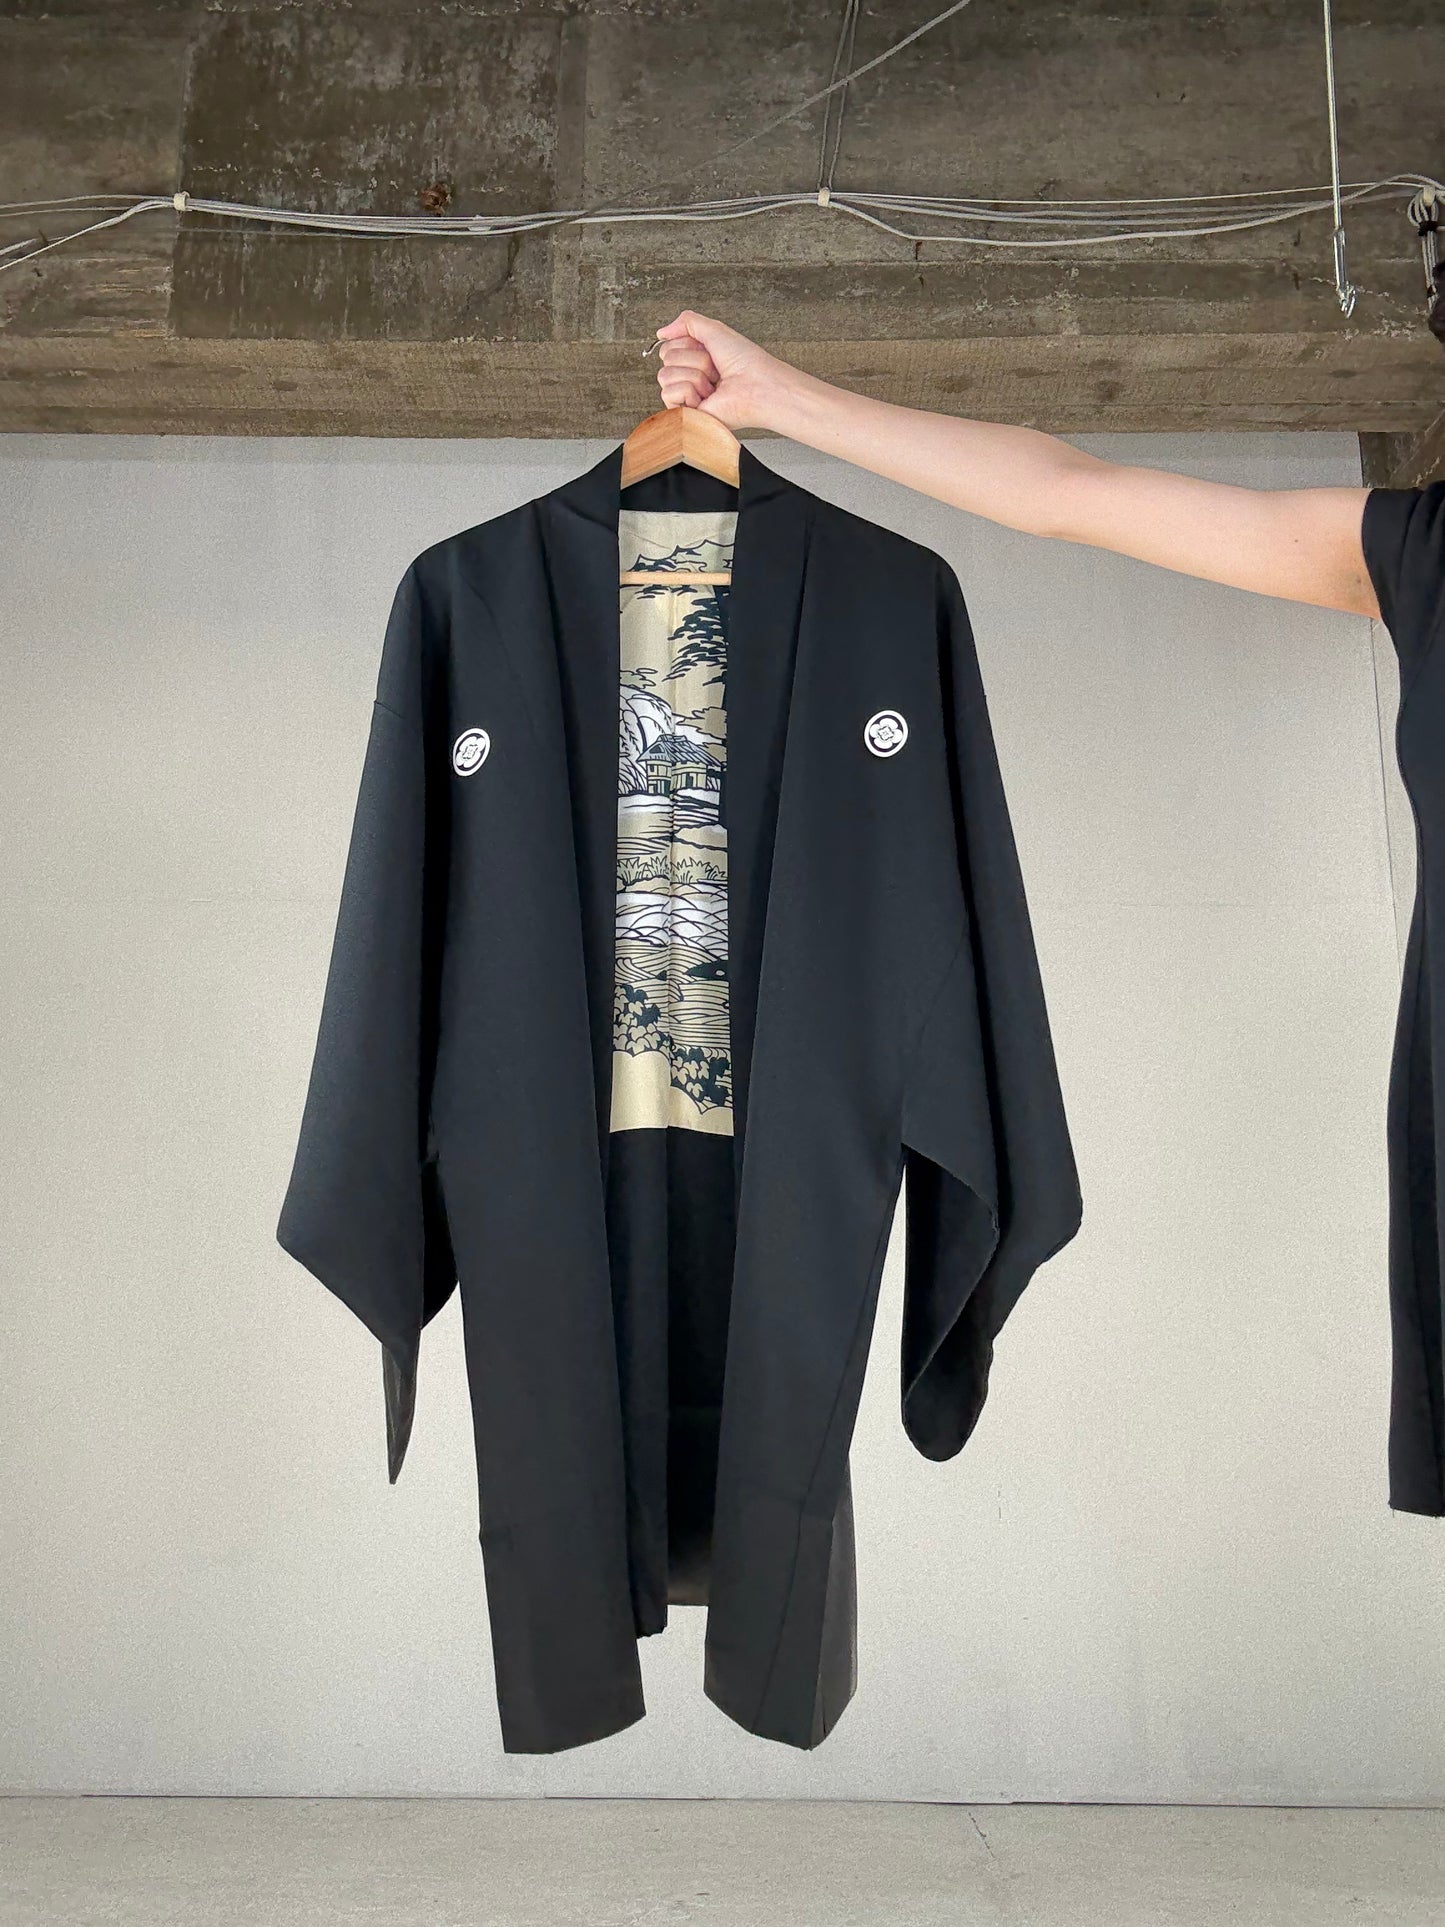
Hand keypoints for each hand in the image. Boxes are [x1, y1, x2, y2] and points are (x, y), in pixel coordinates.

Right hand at [653, 310, 795, 433]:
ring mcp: (686, 396)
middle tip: (715, 369)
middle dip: (694, 358)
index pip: (668, 346)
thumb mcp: (714, 329)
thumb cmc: (745, 361)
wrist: (757, 386)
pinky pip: (668, 393)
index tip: (710, 351)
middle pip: (666, 358)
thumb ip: (686, 322)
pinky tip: (706, 397)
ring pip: (666, 375)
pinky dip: (689, 390)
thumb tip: (661, 333)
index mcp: (694, 358)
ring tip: (713, 385)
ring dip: (695, 374)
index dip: (688, 344)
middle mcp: (689, 377)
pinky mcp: (685, 414)